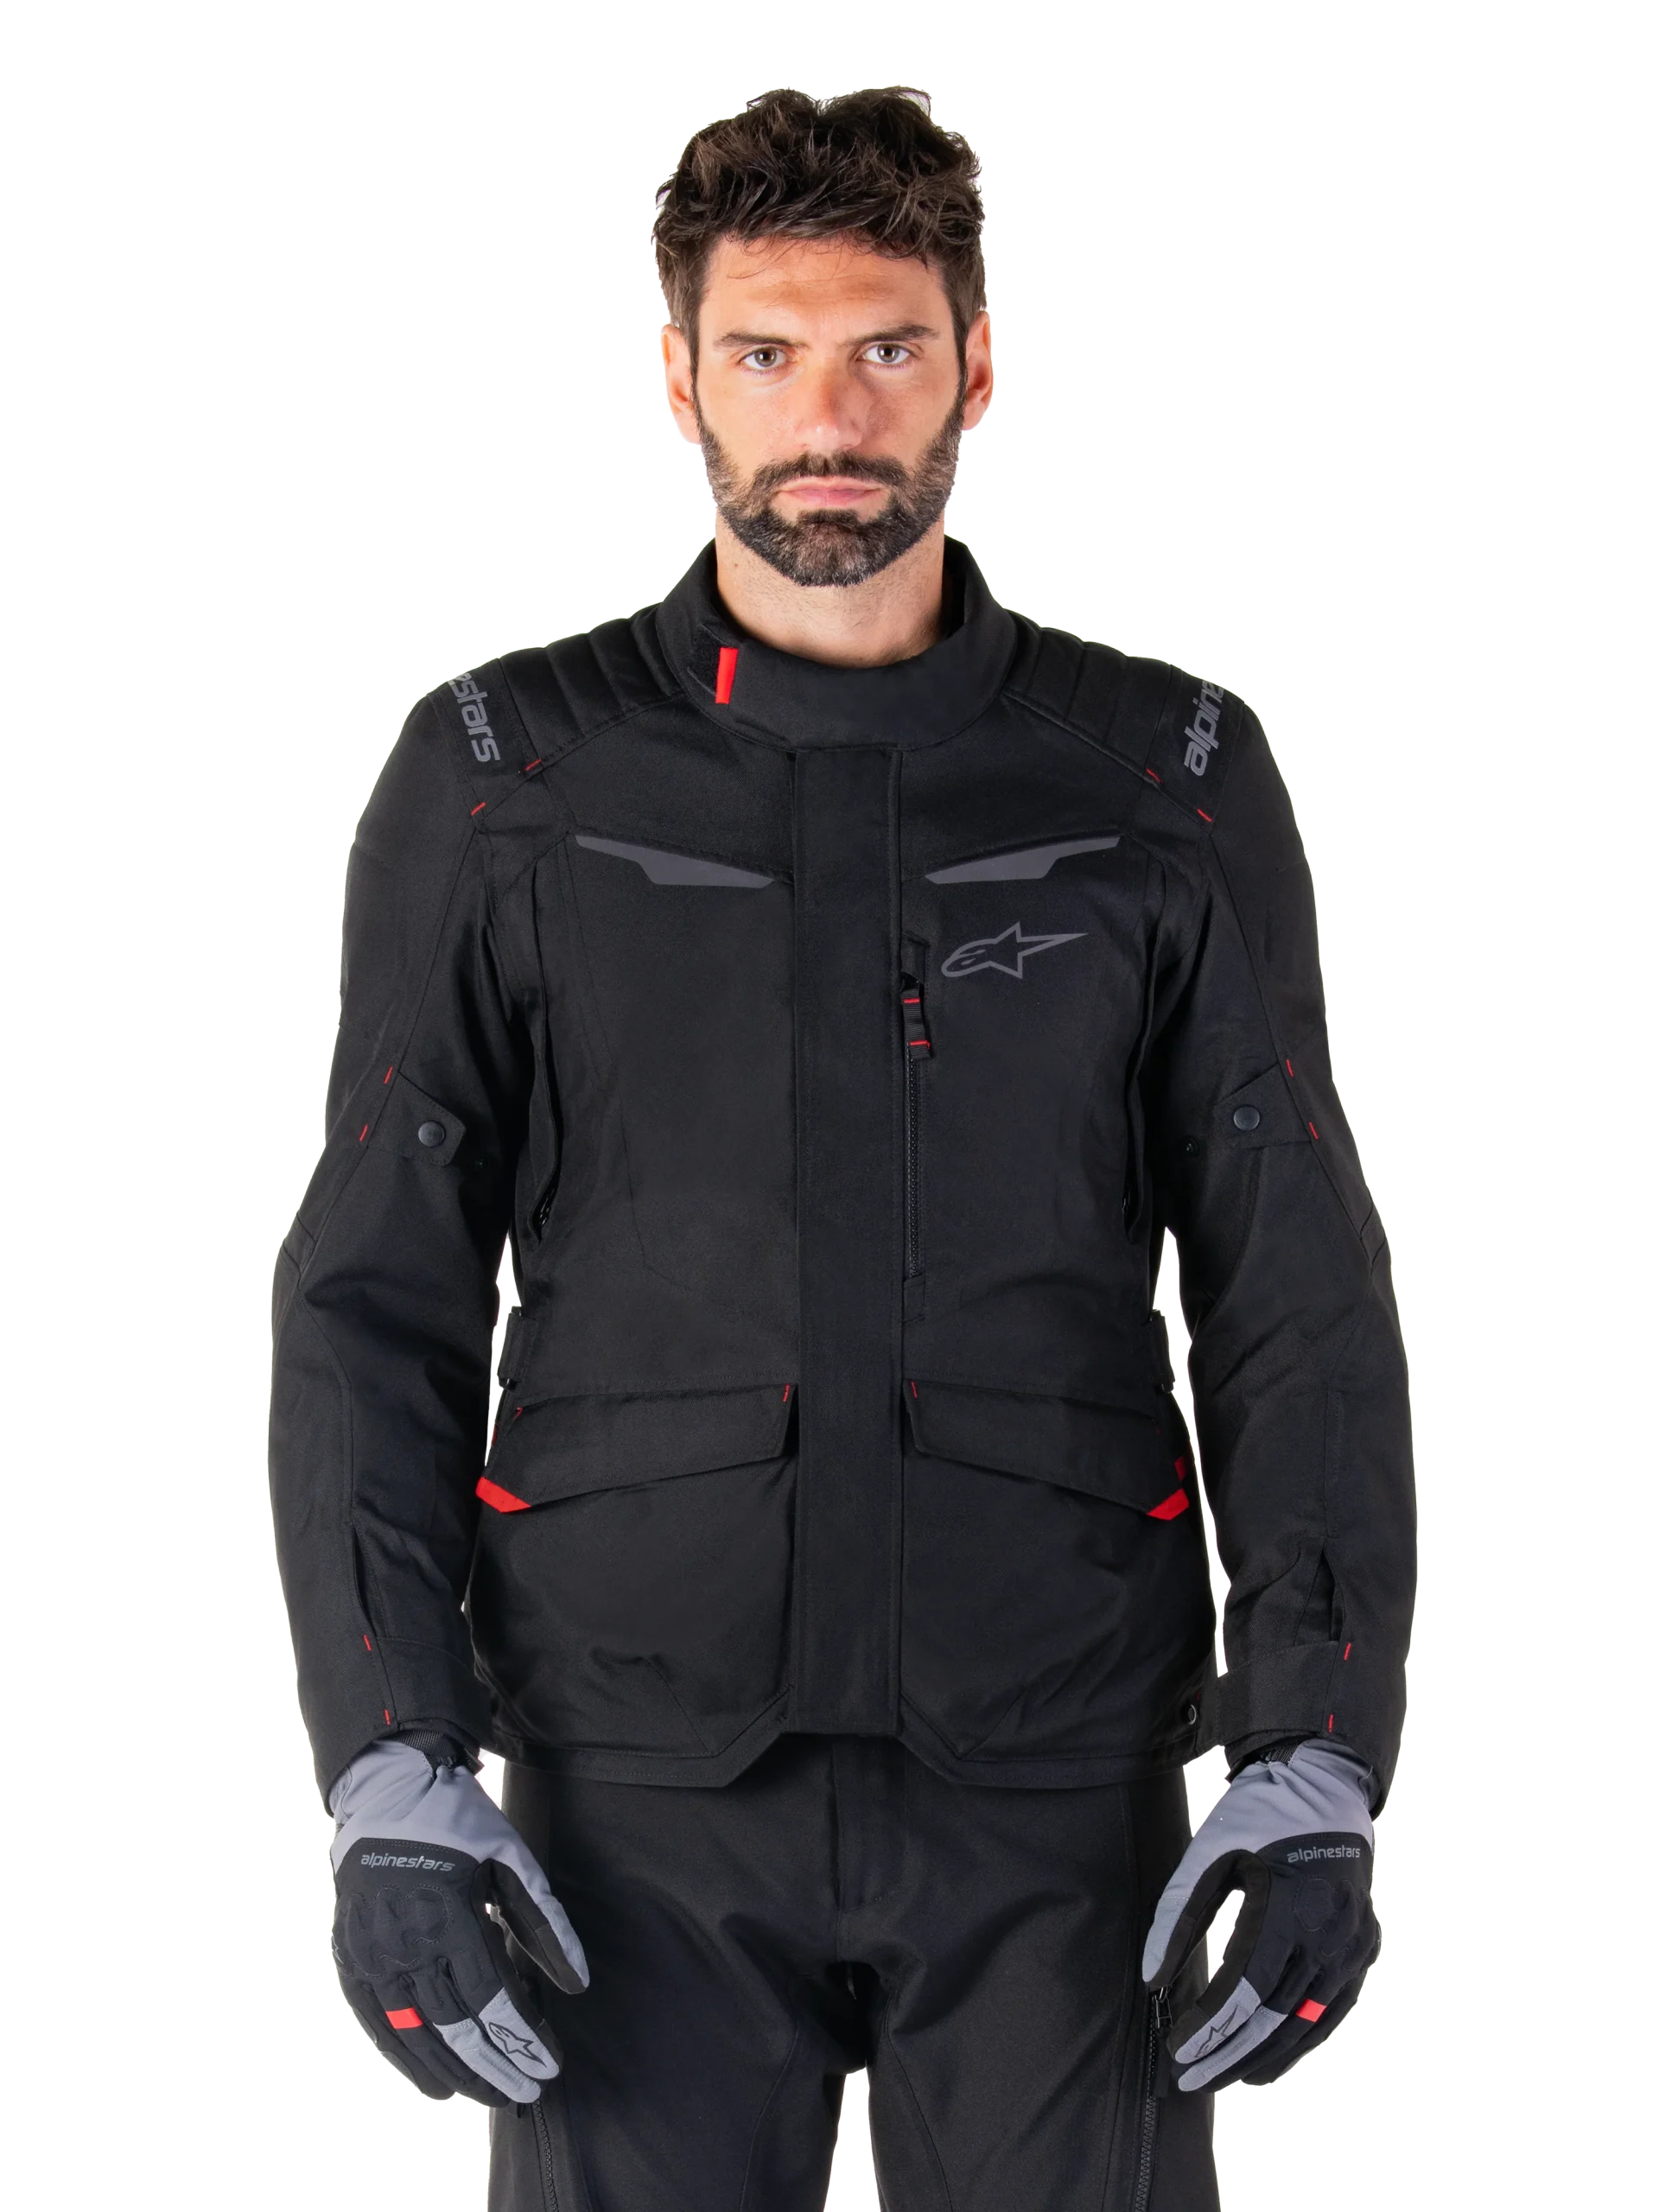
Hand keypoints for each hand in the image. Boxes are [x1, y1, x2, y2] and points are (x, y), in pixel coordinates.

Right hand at [329, 1739, 589, 2105]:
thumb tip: (577, 1983)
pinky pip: (378, 2024)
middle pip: (455, 2029)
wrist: (388, 1790)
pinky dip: (407, 2060)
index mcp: (449, 1914)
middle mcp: (405, 1942)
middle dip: (494, 2069)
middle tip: (526, 2094)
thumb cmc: (459, 1823)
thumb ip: (544, 1923)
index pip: (492, 1999)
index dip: (521, 2040)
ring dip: (455, 2075)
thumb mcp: (511, 1860)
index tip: (549, 2067)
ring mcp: (371, 1954)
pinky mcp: (351, 1959)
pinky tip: (435, 2083)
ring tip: (488, 2096)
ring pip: (415, 2037)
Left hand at [1141, 1741, 1378, 2092]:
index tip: (1178, 2050)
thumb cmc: (1257, 1817)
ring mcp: (1354, 1946)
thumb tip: (1151, 1979)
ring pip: (1307, 2023)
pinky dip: (1299, 2039)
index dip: (1211, 2027)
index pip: (1245, 1989)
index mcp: (1290, 1907)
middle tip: (1193, 2081)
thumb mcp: (1210, 1856)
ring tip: (1225, 2078)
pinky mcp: (1363, 1950)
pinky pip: (1331, 2011)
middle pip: (1275, 2016)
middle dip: (1230, 2054)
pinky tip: (1269, 2058)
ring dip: (1264, 2057)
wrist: (1323, 1787)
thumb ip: (1178, 1917)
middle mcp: (1329, 1934)